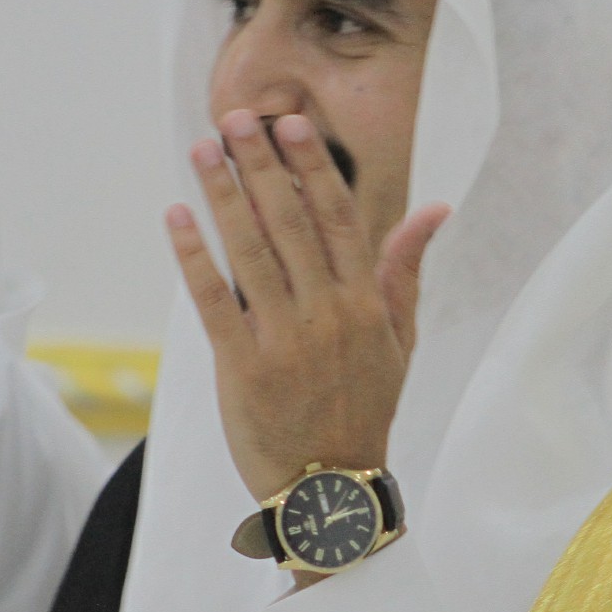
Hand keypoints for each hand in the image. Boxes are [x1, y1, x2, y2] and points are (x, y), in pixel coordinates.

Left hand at [167, 111, 448, 503]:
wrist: (331, 492)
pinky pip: (214, 301)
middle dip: (260, 166)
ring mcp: (284, 340)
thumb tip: (434, 210)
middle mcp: (327, 314)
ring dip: (223, 195)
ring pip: (250, 252)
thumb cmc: (363, 410)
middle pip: (289, 223)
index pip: (337, 218)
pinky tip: (176, 216)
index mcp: (364, 303)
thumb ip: (406, 271)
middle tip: (234, 119)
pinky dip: (193, 256)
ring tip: (201, 151)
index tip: (291, 125)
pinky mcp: (243, 368)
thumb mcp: (399, 341)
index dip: (311, 167)